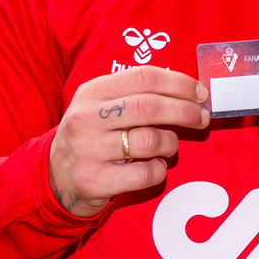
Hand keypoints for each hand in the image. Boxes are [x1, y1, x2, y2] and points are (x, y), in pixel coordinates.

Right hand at [48, 67, 208, 216]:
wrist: (56, 177)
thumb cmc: (94, 136)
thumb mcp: (104, 106)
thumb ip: (139, 95)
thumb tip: (193, 93)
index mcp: (92, 91)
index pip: (143, 77)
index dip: (179, 83)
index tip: (200, 93)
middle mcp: (86, 117)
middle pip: (149, 107)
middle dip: (185, 111)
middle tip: (202, 118)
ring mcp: (87, 150)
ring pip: (150, 141)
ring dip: (171, 143)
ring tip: (169, 145)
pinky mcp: (93, 181)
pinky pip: (144, 174)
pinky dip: (159, 170)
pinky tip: (155, 167)